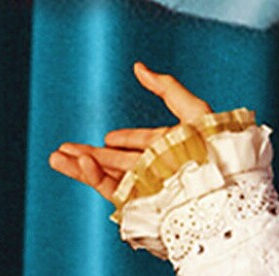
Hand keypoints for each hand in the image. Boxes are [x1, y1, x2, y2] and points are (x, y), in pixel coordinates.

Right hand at [47, 62, 213, 201]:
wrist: (223, 190)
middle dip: (90, 154)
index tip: (108, 137)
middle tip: (63, 150)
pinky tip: (79, 162)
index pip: (145, 143)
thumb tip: (139, 67)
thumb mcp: (194, 110)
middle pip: (119, 162)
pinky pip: (114, 191)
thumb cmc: (217, 151)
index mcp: (176, 149)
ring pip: (110, 177)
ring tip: (55, 158)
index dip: (126, 139)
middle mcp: (161, 170)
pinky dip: (94, 176)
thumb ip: (166, 88)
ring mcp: (151, 189)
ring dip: (80, 166)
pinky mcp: (143, 205)